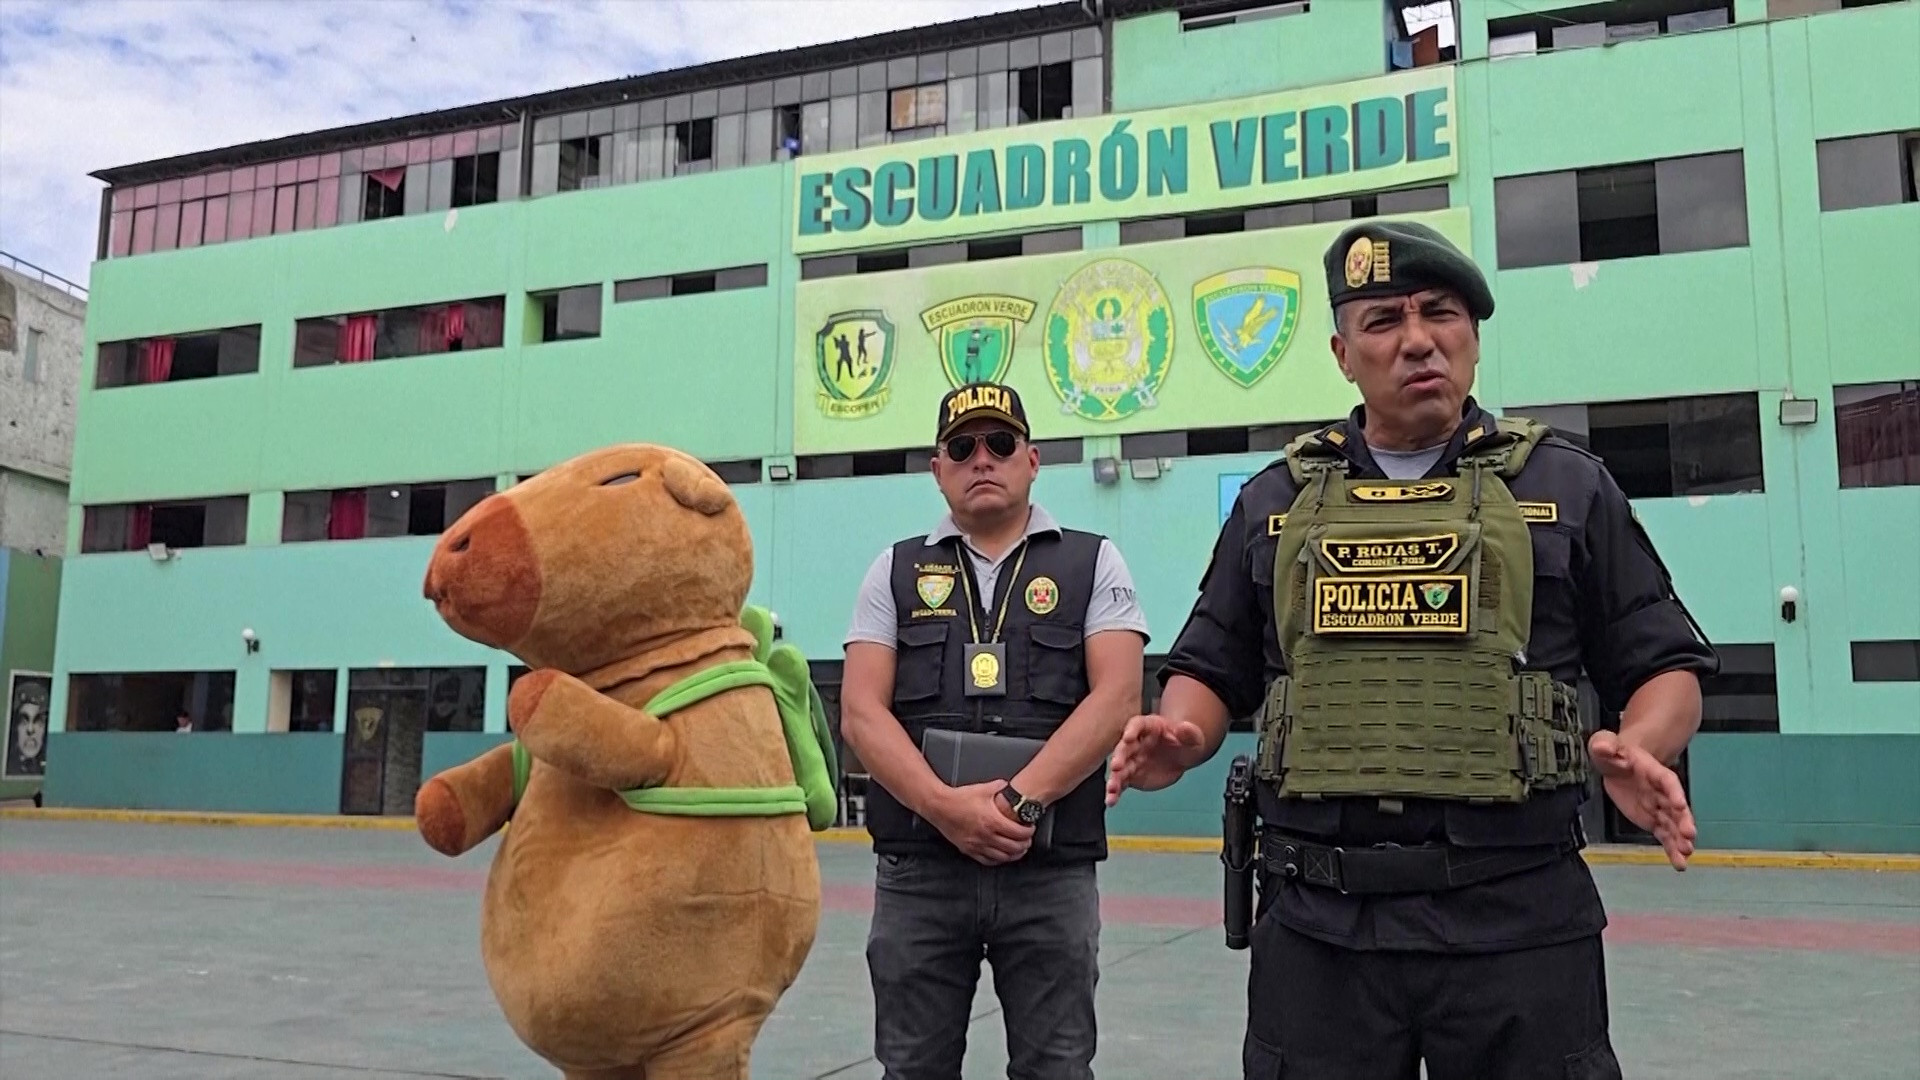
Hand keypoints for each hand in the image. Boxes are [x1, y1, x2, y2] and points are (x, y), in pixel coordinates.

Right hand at [928, 781, 1032, 865]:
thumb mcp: (983, 788)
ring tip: (1019, 849)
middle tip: (1027, 840)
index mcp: (992, 821)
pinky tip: (1002, 856)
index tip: (1030, 829)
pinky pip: (988, 860)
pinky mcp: (969, 849)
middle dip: (1024, 844)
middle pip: (1013, 847)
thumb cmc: (959, 798)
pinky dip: (998, 860)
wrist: (939, 806)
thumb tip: (1010, 786)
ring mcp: (977, 844)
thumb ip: (1000, 787)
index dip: (1029, 832)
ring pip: (1002, 857)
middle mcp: (986, 835)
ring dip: (1014, 854)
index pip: (1019, 833)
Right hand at [1105, 713, 1206, 805]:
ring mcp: (1131, 760)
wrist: (1181, 756)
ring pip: (1119, 769)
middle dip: (1119, 757)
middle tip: (1116, 766)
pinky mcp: (1131, 776)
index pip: (1137, 725)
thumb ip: (1188, 732)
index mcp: (1148, 727)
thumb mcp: (1192, 736)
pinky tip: (1111, 801)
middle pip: (1123, 748)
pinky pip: (1121, 784)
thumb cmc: (1186, 741)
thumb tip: (1183, 727)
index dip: (1131, 730)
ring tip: (1111, 789)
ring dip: (1114, 778)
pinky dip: (1115, 793)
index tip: (1128, 737)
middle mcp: (1135, 742)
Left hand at [1589, 730, 1695, 869]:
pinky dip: (1671, 849)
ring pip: (1673, 825)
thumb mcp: (1605, 744)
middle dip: (1683, 820)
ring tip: (1686, 853)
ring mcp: (1659, 808)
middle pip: (1676, 806)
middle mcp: (1661, 792)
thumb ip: (1606, 745)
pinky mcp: (1653, 821)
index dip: (1674, 792)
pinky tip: (1679, 863)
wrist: (1618, 764)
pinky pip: (1665, 836)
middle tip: (1689, 835)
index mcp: (1653, 772)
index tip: (1680, 804)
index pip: (1667, 781)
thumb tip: (1605, 747)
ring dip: (1680, 839)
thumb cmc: (1614, 753)